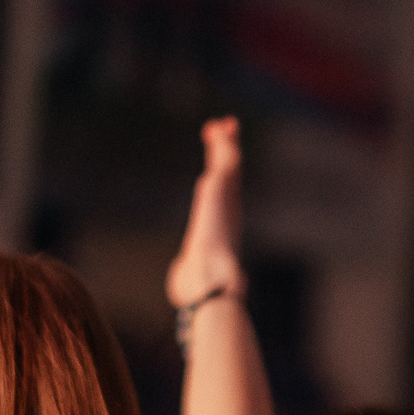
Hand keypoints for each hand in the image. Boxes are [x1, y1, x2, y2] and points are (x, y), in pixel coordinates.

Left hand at [165, 117, 245, 308]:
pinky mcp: (217, 189)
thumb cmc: (202, 288)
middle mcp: (228, 212)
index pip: (225, 199)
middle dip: (228, 155)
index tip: (219, 168)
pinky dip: (223, 144)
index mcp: (223, 229)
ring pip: (228, 164)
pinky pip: (224, 159)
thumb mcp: (193, 278)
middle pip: (230, 176)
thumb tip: (183, 289)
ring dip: (225, 144)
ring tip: (221, 125)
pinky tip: (218, 130)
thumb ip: (190, 276)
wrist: (209, 281)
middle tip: (225, 134)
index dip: (224, 181)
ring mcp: (226, 200)